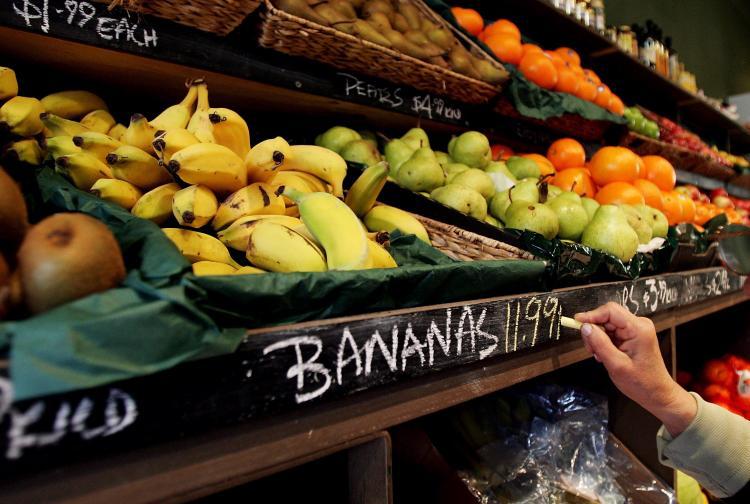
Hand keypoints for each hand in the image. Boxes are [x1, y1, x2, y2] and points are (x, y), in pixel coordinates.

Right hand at [575, 302, 696, 436]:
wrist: (657, 394)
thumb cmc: (641, 383)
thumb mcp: (616, 365)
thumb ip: (599, 344)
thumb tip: (584, 327)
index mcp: (638, 329)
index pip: (610, 311)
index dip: (591, 315)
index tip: (576, 323)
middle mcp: (638, 325)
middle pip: (607, 317)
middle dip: (594, 331)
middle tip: (591, 349)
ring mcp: (636, 330)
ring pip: (607, 325)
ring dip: (598, 339)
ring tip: (600, 356)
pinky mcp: (632, 336)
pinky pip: (611, 332)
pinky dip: (604, 342)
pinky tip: (605, 355)